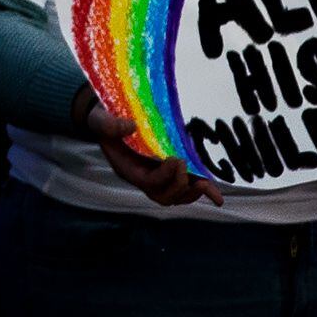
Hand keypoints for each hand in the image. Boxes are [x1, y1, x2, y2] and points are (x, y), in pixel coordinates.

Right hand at [86, 93, 203, 208]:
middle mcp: (142, 177)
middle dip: (179, 185)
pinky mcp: (166, 169)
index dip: (164, 175)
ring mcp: (155, 175)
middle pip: (163, 196)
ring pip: (175, 196)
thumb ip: (110, 125)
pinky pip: (184, 186)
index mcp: (128, 168)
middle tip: (186, 165)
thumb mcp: (101, 120)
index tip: (176, 158)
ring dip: (192, 192)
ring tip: (205, 184)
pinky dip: (200, 190)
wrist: (107, 120)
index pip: (148, 182)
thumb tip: (130, 125)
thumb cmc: (104, 121)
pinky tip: (216, 195)